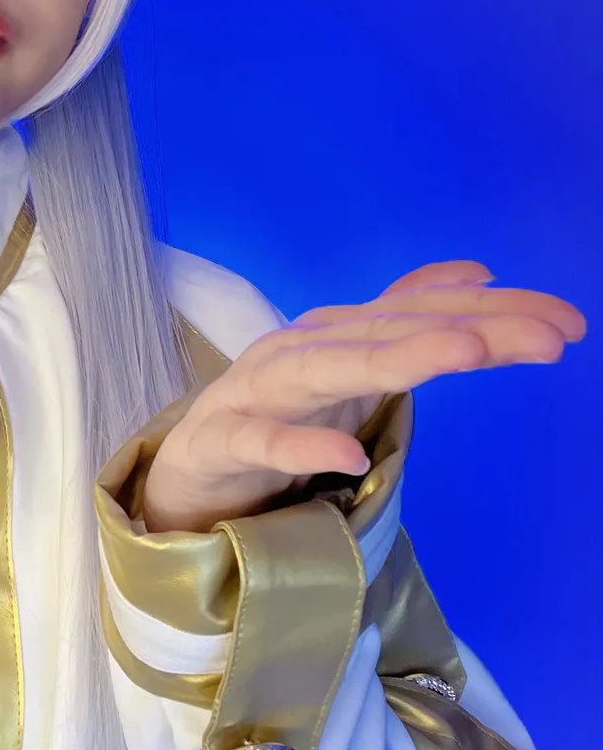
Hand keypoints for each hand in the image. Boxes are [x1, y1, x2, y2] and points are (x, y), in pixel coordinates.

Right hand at [143, 261, 586, 534]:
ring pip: (328, 371)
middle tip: (544, 337)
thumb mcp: (346, 367)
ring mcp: (255, 395)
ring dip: (394, 359)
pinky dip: (300, 446)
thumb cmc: (272, 418)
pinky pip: (259, 443)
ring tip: (464, 355)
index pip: (422, 317)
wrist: (184, 474)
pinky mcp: (218, 444)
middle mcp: (298, 352)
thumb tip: (476, 275)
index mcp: (335, 336)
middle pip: (388, 336)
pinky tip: (348, 455)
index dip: (495, 318)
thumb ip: (404, 319)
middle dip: (466, 331)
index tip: (567, 325)